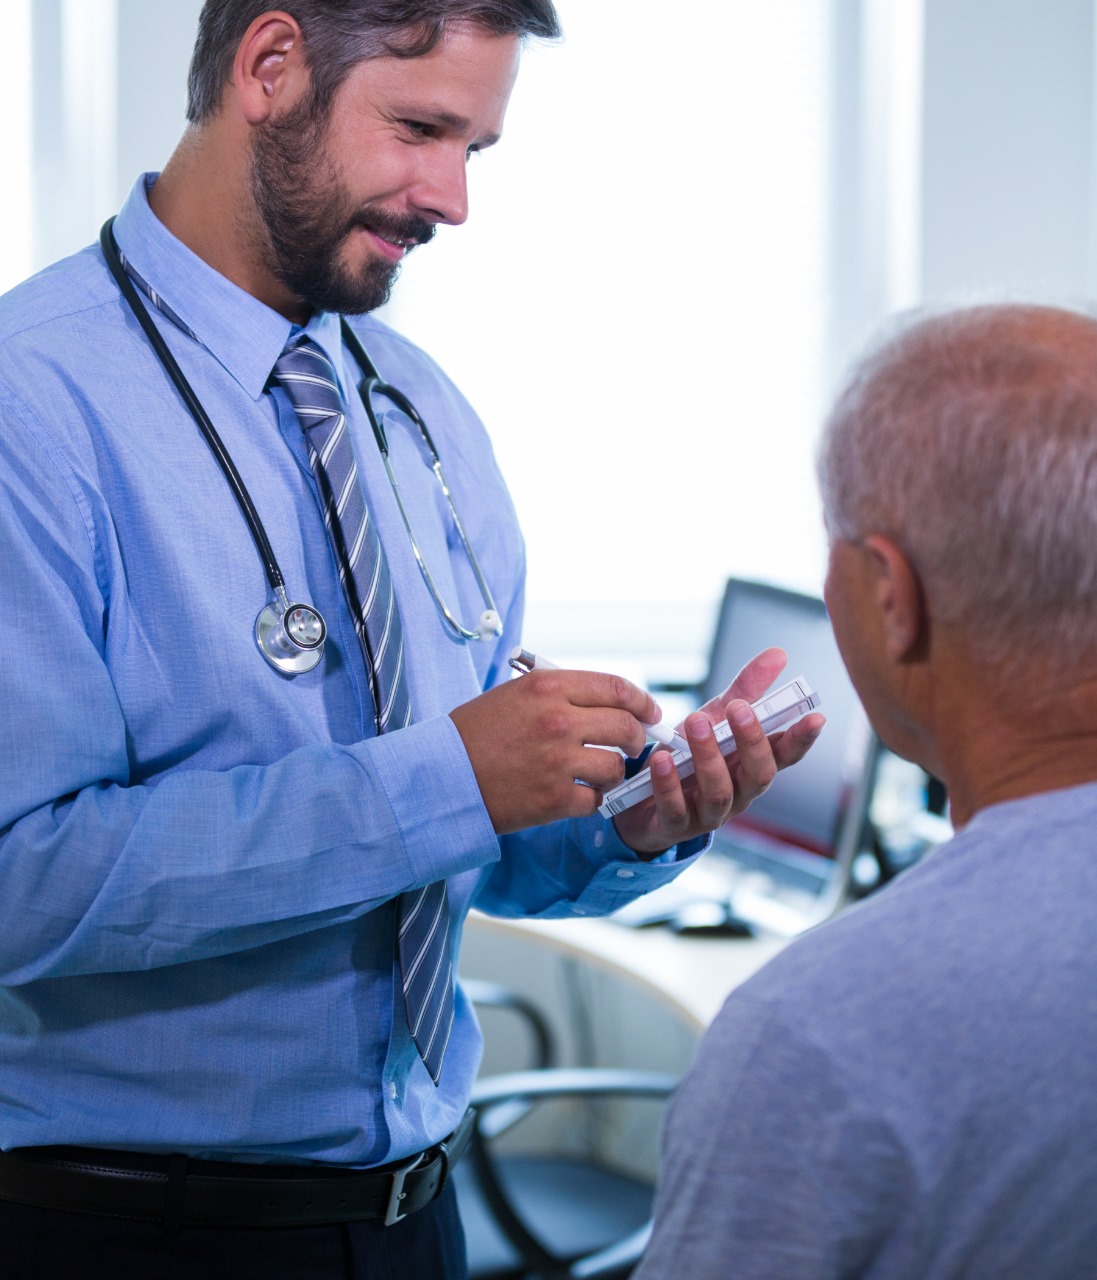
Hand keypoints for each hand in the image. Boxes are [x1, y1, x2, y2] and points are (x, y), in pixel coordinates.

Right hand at [450, 669, 657, 833]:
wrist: (442, 776)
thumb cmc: (475, 733)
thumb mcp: (514, 694)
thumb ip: (559, 693)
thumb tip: (605, 702)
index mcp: (548, 688)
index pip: (616, 688)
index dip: (641, 701)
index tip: (650, 712)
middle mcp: (558, 721)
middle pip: (626, 726)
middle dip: (637, 737)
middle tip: (634, 745)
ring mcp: (558, 761)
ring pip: (616, 766)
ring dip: (613, 772)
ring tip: (597, 773)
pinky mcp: (554, 798)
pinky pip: (596, 799)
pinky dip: (591, 799)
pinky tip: (578, 795)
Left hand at [613, 647, 824, 857]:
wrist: (643, 800)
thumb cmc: (690, 756)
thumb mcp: (715, 719)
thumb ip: (745, 690)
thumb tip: (778, 654)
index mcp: (751, 766)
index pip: (785, 755)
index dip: (802, 739)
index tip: (815, 717)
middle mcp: (739, 793)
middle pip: (759, 775)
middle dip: (752, 741)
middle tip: (738, 707)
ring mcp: (709, 813)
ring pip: (720, 791)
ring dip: (709, 756)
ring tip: (695, 723)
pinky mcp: (676, 825)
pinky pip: (676, 808)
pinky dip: (669, 783)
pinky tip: (661, 758)